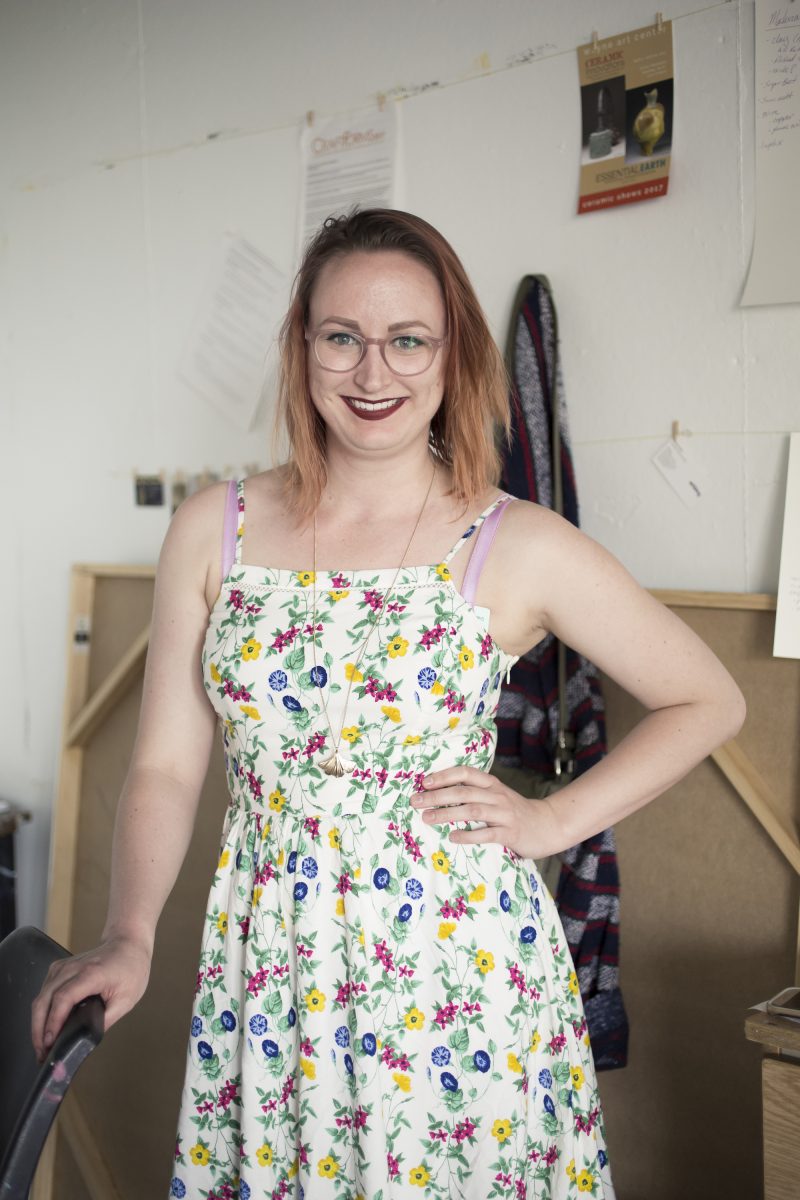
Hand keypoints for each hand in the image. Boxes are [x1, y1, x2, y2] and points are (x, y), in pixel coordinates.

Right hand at [31, 934, 151, 1061]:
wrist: (127, 945)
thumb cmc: (130, 969)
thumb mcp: (127, 999)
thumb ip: (107, 1019)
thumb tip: (88, 1038)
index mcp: (91, 973)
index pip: (64, 998)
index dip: (53, 1022)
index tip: (50, 1042)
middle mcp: (73, 968)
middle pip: (45, 999)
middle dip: (39, 1029)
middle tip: (42, 1053)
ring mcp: (63, 967)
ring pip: (41, 997)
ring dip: (38, 1023)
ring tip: (42, 1046)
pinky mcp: (58, 969)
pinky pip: (44, 992)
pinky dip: (42, 1012)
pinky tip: (46, 1027)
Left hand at [410, 766, 568, 859]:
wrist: (549, 825)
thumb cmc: (516, 812)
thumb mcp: (497, 796)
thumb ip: (476, 793)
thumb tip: (441, 794)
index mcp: (492, 784)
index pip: (466, 773)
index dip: (444, 776)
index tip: (424, 782)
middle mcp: (497, 795)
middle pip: (464, 792)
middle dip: (437, 796)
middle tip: (416, 801)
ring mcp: (504, 814)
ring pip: (472, 810)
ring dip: (447, 813)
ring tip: (427, 818)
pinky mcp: (510, 833)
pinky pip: (487, 833)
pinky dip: (469, 835)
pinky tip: (453, 837)